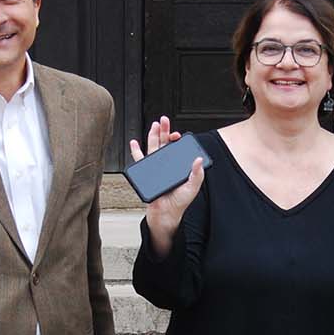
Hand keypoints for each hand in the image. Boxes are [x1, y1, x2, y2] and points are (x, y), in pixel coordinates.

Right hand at [131, 116, 204, 244]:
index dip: (177, 140)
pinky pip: (140, 160)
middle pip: (165, 144)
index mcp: (179, 166)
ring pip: (153, 147)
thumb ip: (197, 174)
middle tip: (164, 120)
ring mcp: (156, 168)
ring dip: (153, 135)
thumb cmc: (179, 203)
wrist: (165, 214)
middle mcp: (167, 165)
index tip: (177, 135)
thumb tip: (199, 160)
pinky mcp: (147, 173)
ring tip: (154, 125)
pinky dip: (136, 150)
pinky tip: (134, 142)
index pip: (177, 148)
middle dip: (164, 131)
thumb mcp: (192, 188)